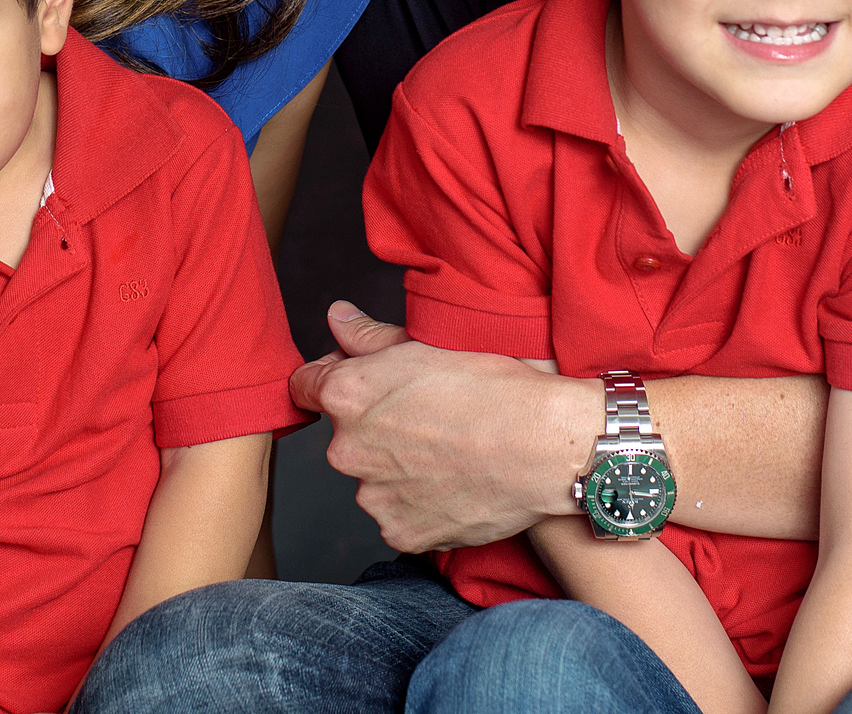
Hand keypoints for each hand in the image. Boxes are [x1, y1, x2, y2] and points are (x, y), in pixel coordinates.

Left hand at [289, 302, 597, 552]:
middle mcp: (348, 450)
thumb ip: (370, 336)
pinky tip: (456, 484)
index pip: (305, 386)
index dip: (332, 379)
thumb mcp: (431, 344)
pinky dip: (420, 505)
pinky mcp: (402, 534)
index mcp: (347, 395)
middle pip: (345, 436)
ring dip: (397, 470)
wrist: (546, 446)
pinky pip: (400, 516)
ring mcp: (373, 498)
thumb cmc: (496, 387)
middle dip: (375, 428)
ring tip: (450, 454)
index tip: (364, 384)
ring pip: (374, 480)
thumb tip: (337, 317)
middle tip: (429, 418)